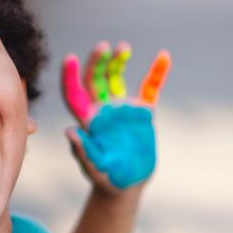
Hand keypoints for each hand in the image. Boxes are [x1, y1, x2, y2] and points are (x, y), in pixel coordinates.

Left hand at [61, 41, 170, 194]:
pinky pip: (150, 88)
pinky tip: (164, 56)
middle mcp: (102, 110)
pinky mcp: (142, 112)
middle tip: (104, 47)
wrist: (127, 185)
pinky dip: (157, 73)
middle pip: (95, 79)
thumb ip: (83, 151)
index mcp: (88, 121)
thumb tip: (70, 131)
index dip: (70, 77)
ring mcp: (122, 109)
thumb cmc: (106, 179)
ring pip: (117, 78)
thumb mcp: (95, 168)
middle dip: (97, 62)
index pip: (75, 94)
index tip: (68, 58)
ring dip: (119, 61)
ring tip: (123, 48)